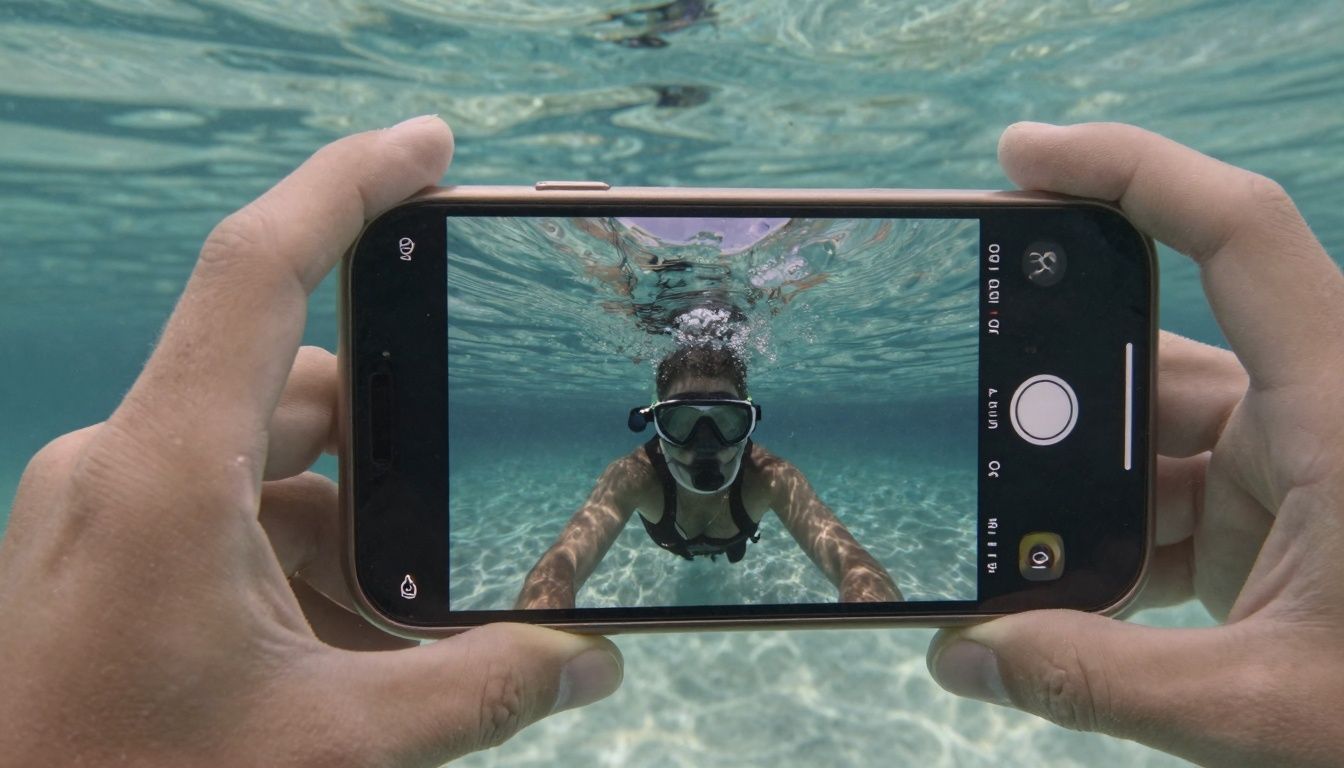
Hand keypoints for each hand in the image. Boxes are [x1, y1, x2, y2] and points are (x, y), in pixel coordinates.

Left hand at [0, 116, 621, 766]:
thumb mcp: (329, 745)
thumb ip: (478, 693)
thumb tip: (594, 659)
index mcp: (164, 476)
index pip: (261, 269)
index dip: (351, 183)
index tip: (432, 148)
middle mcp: (123, 464)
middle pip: (296, 390)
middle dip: (394, 451)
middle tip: (463, 515)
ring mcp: (104, 506)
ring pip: (265, 461)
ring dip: (346, 523)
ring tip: (395, 625)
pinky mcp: (102, 546)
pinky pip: (223, 511)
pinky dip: (295, 555)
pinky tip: (337, 645)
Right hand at [927, 122, 1343, 765]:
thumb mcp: (1266, 705)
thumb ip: (1101, 679)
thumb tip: (964, 655)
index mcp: (1341, 410)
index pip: (1237, 236)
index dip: (1130, 169)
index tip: (1023, 156)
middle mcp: (1317, 416)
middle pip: (1163, 355)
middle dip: (1059, 395)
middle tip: (975, 416)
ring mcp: (1296, 467)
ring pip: (1157, 441)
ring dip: (1081, 490)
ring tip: (1009, 539)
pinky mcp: (1280, 519)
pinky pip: (1174, 501)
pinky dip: (1114, 538)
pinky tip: (1064, 586)